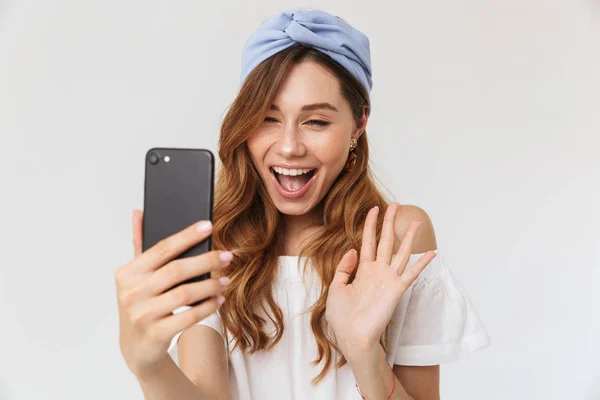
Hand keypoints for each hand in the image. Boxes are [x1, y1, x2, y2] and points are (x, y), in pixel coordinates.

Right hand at [114, 210, 230, 377]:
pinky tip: (219, 300)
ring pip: (185, 294)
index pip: (161, 248)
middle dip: (206, 261)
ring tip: (225, 280)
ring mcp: (142, 315)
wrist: (137, 347)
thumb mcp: (137, 277)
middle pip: (176, 270)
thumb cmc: (142, 304)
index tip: (209, 225)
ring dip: (210, 285)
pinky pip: (189, 316)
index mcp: (128, 273)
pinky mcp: (156, 333)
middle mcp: (132, 293)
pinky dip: (208, 307)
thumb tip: (140, 212)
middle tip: (227, 256)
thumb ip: (140, 245)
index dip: (186, 236)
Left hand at [325, 203, 436, 357]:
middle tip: (394, 205)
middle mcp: (377, 272)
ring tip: (414, 221)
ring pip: (400, 252)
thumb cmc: (343, 317)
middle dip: (388, 222)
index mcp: (363, 271)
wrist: (352, 336)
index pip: (368, 242)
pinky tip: (432, 252)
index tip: (373, 209)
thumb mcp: (336, 288)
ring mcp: (388, 279)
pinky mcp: (397, 290)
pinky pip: (411, 273)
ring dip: (407, 237)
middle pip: (385, 241)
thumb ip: (343, 267)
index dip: (370, 225)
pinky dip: (422, 263)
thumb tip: (353, 249)